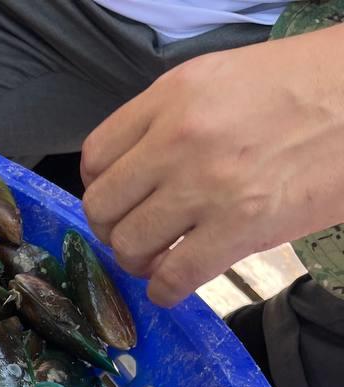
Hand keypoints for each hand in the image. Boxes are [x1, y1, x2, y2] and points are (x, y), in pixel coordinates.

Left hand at [82, 24, 343, 306]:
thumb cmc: (307, 85)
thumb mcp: (224, 79)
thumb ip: (172, 117)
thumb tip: (136, 166)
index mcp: (171, 98)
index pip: (96, 156)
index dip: (100, 186)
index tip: (117, 200)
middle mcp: (178, 140)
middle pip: (104, 206)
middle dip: (112, 229)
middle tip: (135, 235)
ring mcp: (207, 186)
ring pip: (130, 245)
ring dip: (136, 262)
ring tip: (156, 259)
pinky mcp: (242, 227)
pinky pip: (174, 277)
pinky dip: (165, 291)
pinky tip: (172, 286)